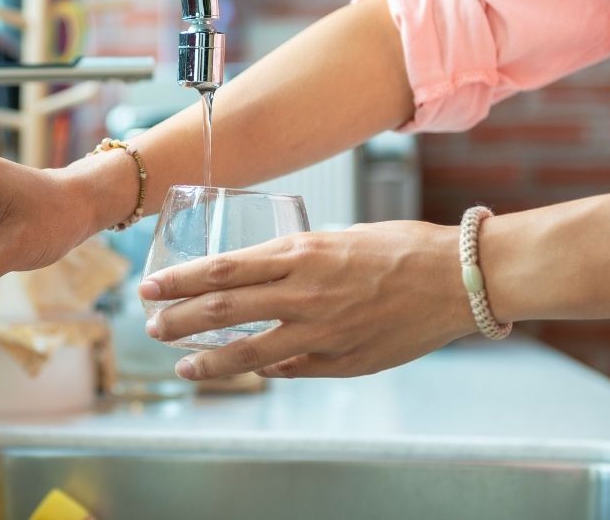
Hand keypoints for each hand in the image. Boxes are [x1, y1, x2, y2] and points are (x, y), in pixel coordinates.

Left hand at [138, 221, 476, 379]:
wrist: (458, 277)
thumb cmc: (401, 247)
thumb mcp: (338, 238)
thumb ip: (297, 261)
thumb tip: (260, 283)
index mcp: (302, 251)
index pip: (223, 267)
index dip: (181, 281)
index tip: (151, 287)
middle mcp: (305, 290)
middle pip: (225, 308)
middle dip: (179, 319)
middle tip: (150, 326)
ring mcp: (323, 330)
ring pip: (250, 349)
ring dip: (210, 359)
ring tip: (182, 365)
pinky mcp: (343, 360)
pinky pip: (292, 368)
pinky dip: (265, 370)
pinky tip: (246, 370)